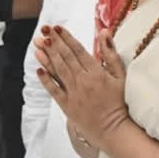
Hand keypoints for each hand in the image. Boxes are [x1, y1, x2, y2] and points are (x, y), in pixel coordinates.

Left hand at [34, 26, 130, 148]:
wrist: (114, 130)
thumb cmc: (120, 102)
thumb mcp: (121, 76)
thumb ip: (111, 53)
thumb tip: (104, 32)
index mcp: (96, 73)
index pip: (78, 51)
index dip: (66, 38)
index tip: (57, 27)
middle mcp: (83, 81)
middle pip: (65, 58)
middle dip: (54, 42)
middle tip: (44, 29)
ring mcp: (73, 93)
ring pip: (57, 71)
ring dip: (47, 56)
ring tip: (37, 44)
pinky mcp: (67, 105)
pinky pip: (54, 90)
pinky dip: (46, 80)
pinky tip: (39, 69)